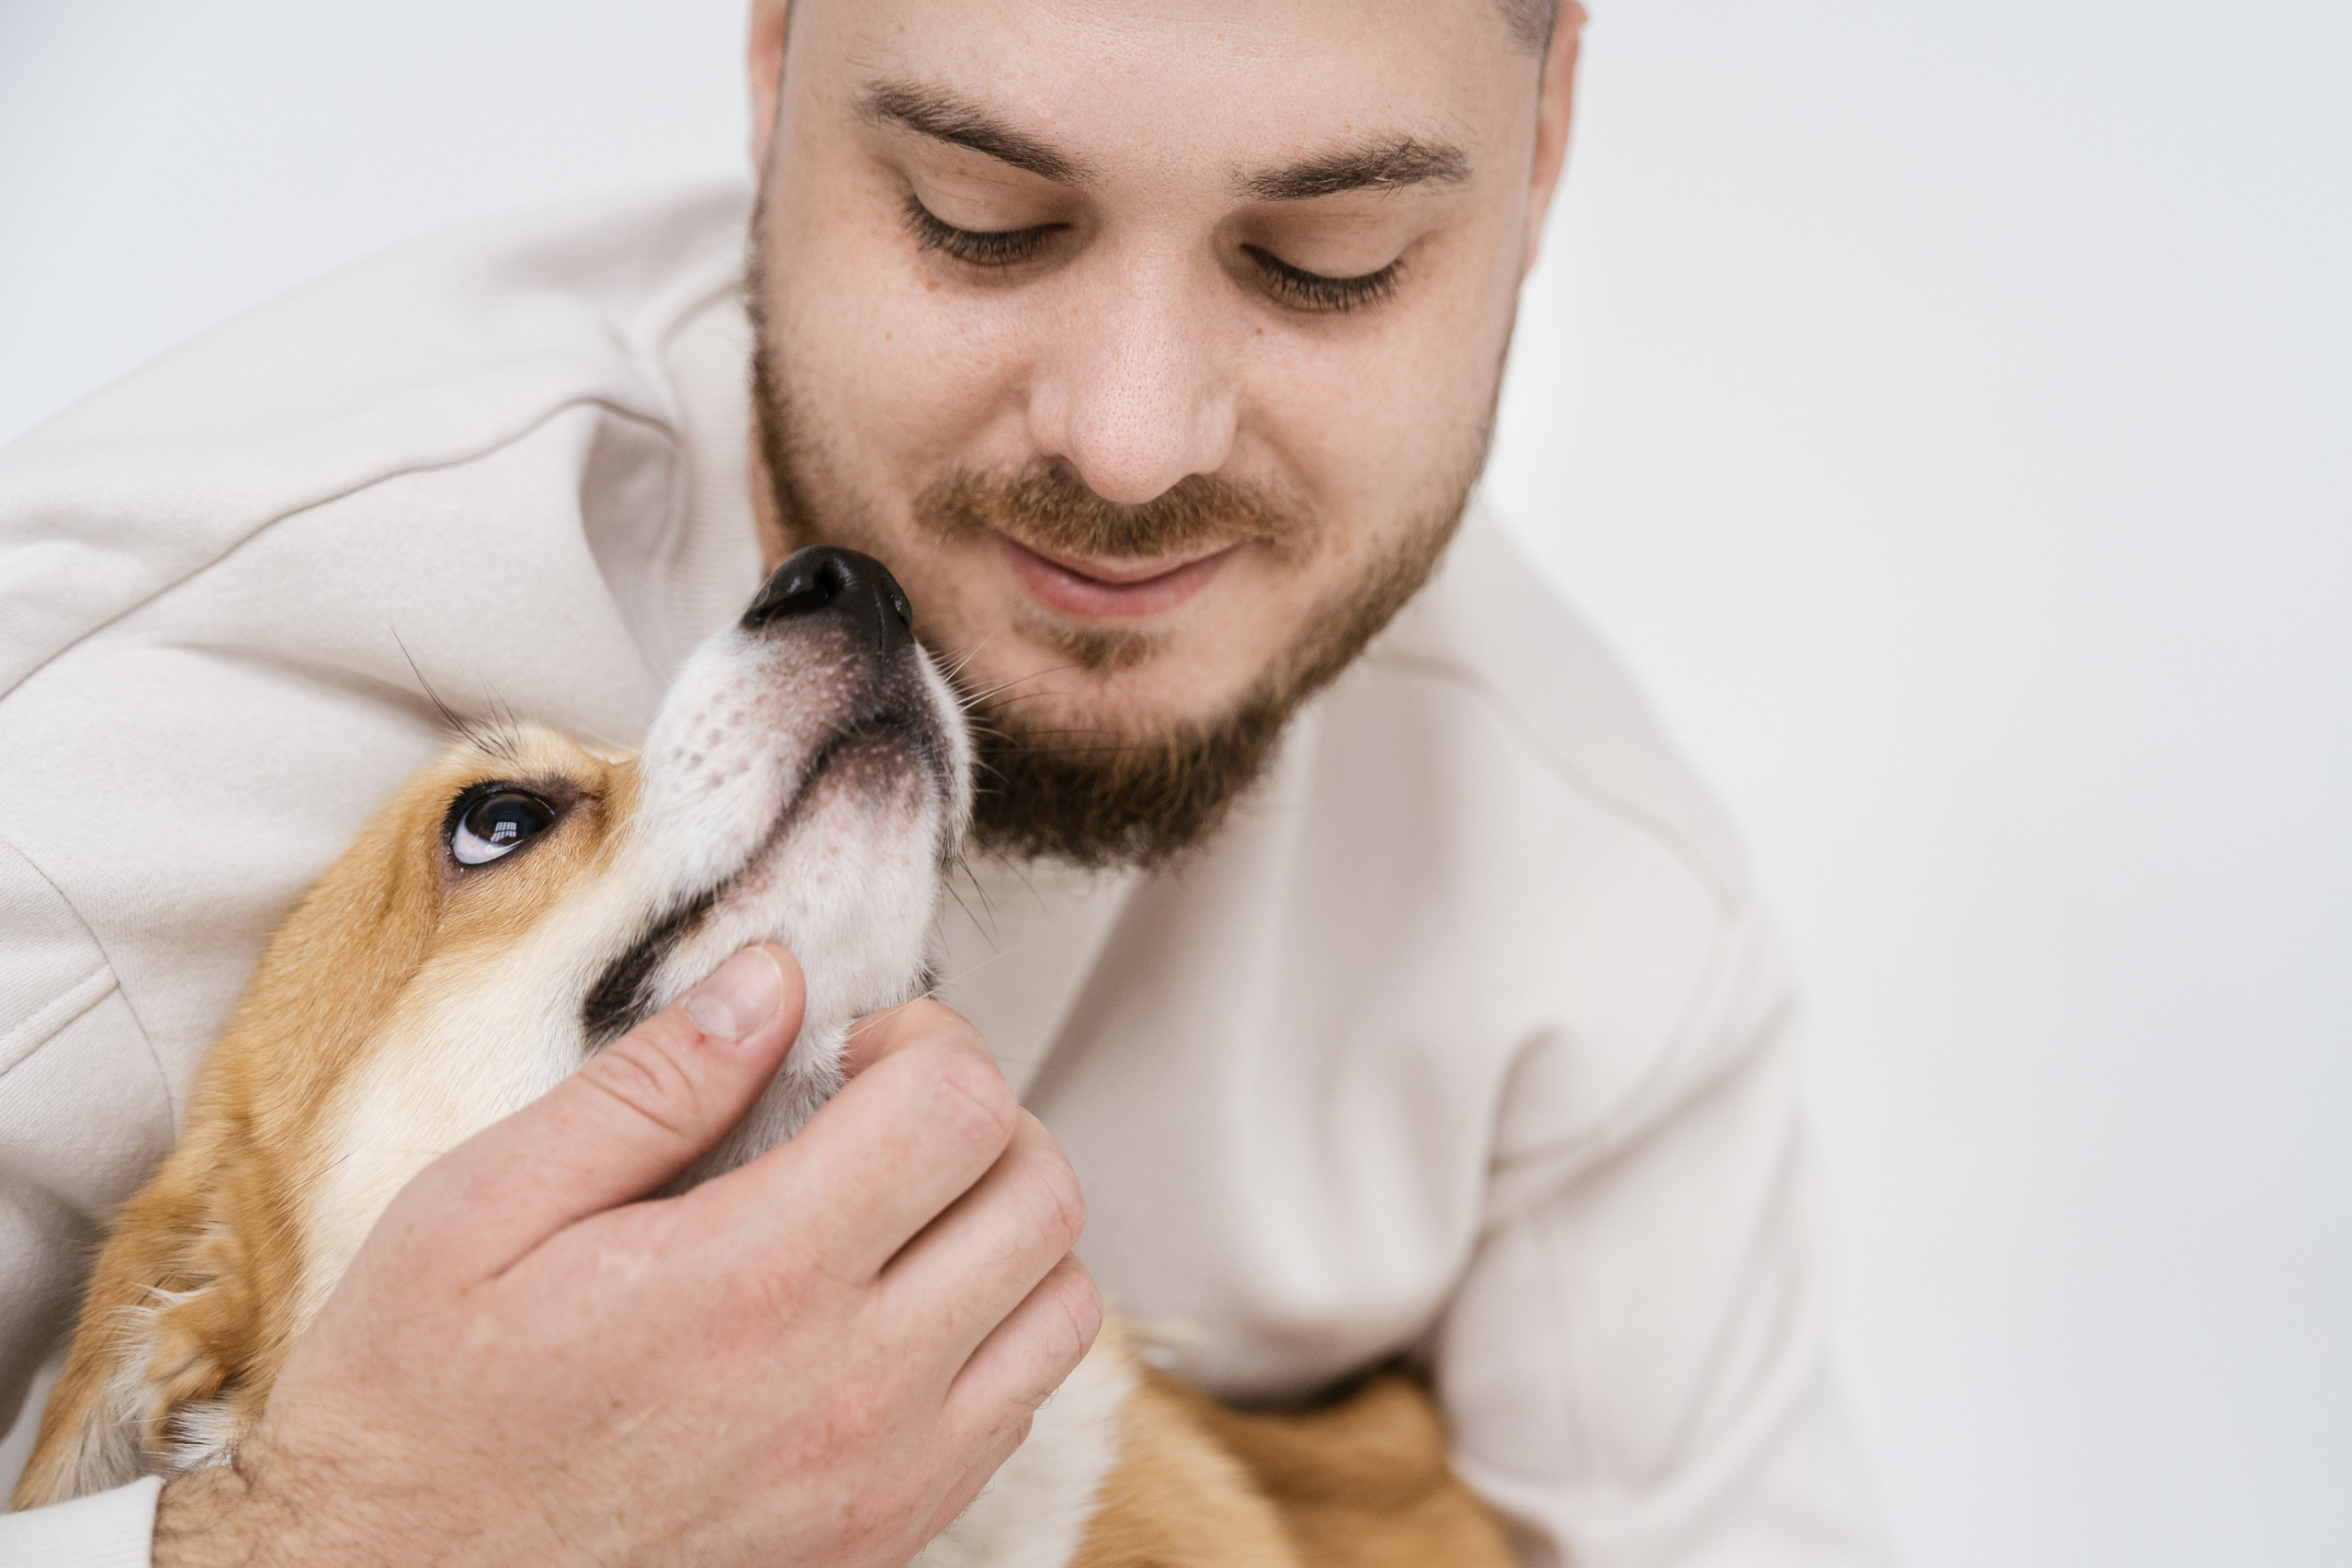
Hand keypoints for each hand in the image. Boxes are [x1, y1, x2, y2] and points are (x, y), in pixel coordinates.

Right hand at [153, 944, 1100, 1567]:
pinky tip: (891, 1310)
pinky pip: (1020, 1408)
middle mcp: (851, 1388)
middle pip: (1039, 1196)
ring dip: (1007, 1228)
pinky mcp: (886, 1541)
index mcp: (752, 1280)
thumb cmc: (416, 1415)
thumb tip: (772, 984)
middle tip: (891, 1109)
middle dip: (984, 1115)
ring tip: (906, 1207)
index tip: (860, 1046)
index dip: (930, 1040)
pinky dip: (994, 1335)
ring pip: (1061, 1310)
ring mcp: (885, 1480)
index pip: (957, 1110)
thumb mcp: (480, 1214)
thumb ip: (649, 1088)